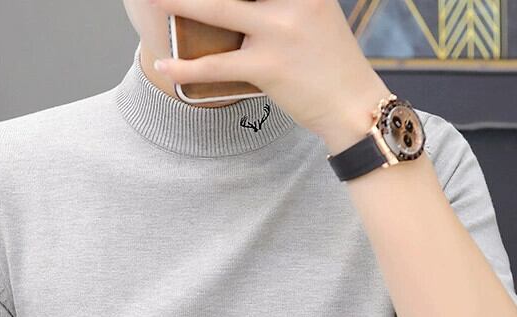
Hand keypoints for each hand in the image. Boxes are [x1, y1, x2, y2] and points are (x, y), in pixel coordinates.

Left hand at [149, 0, 391, 146]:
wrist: (353, 106)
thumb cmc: (331, 63)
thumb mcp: (316, 14)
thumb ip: (285, 2)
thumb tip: (249, 6)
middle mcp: (292, 1)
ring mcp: (279, 32)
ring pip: (219, 10)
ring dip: (180, 2)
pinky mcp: (269, 67)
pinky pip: (218, 67)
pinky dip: (186, 69)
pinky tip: (163, 66)